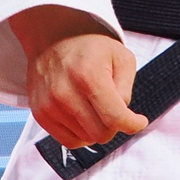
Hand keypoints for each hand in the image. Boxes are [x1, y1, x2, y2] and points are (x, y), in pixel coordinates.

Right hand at [9, 4, 149, 150]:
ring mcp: (49, 106)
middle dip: (114, 126)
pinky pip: (69, 141)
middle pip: (101, 134)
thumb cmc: (89, 47)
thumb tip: (121, 116)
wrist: (52, 37)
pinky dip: (81, 134)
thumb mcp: (121, 56)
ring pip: (86, 140)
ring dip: (96, 129)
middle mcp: (65, 93)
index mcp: (88, 76)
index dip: (132, 124)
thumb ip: (126, 89)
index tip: (138, 121)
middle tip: (114, 111)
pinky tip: (83, 117)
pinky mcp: (40, 114)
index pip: (115, 118)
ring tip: (94, 107)